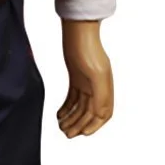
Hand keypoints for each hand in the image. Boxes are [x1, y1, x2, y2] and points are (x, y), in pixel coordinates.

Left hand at [57, 19, 113, 137]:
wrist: (76, 30)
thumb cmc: (86, 48)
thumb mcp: (95, 74)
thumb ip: (101, 95)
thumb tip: (101, 115)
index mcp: (105, 86)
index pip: (104, 113)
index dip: (94, 125)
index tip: (83, 133)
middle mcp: (98, 85)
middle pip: (90, 112)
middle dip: (79, 124)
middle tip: (66, 133)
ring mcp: (87, 81)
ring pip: (80, 106)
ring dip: (72, 118)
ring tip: (61, 126)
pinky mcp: (77, 77)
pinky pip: (73, 97)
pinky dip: (67, 108)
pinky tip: (59, 115)